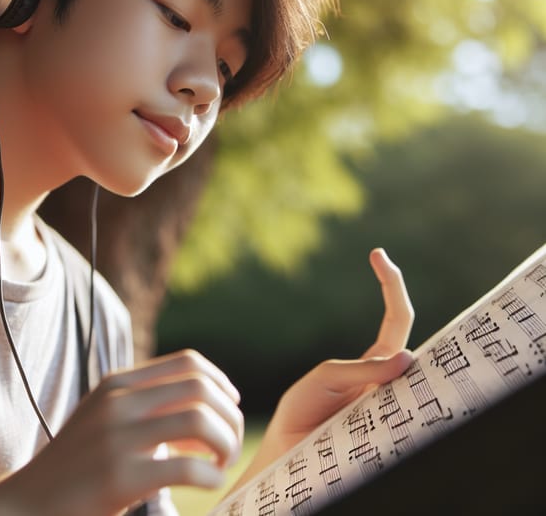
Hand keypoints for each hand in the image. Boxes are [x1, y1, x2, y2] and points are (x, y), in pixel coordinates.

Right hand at [0, 349, 243, 515]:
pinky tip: (210, 484)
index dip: (220, 381)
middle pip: (201, 388)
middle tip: (231, 443)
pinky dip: (212, 475)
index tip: (232, 404)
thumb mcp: (104, 418)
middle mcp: (119, 402)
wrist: (24, 505)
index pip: (188, 362)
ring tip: (222, 462)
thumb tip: (205, 410)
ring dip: (226, 442)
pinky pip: (188, 467)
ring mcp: (118, 437)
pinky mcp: (119, 477)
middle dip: (230, 415)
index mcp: (118, 383)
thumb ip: (145, 405)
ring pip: (199, 420)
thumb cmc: (74, 466)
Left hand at [230, 248, 413, 489]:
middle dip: (400, 302)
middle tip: (377, 280)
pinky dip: (411, 399)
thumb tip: (409, 357)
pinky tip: (400, 388)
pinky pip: (409, 410)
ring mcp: (393, 404)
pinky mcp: (391, 430)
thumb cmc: (301, 413)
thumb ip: (361, 368)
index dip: (392, 286)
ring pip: (421, 375)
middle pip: (413, 340)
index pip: (397, 321)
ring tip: (367, 343)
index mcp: (373, 365)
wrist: (287, 454)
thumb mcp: (323, 380)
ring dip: (411, 358)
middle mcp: (389, 381)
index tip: (378, 253)